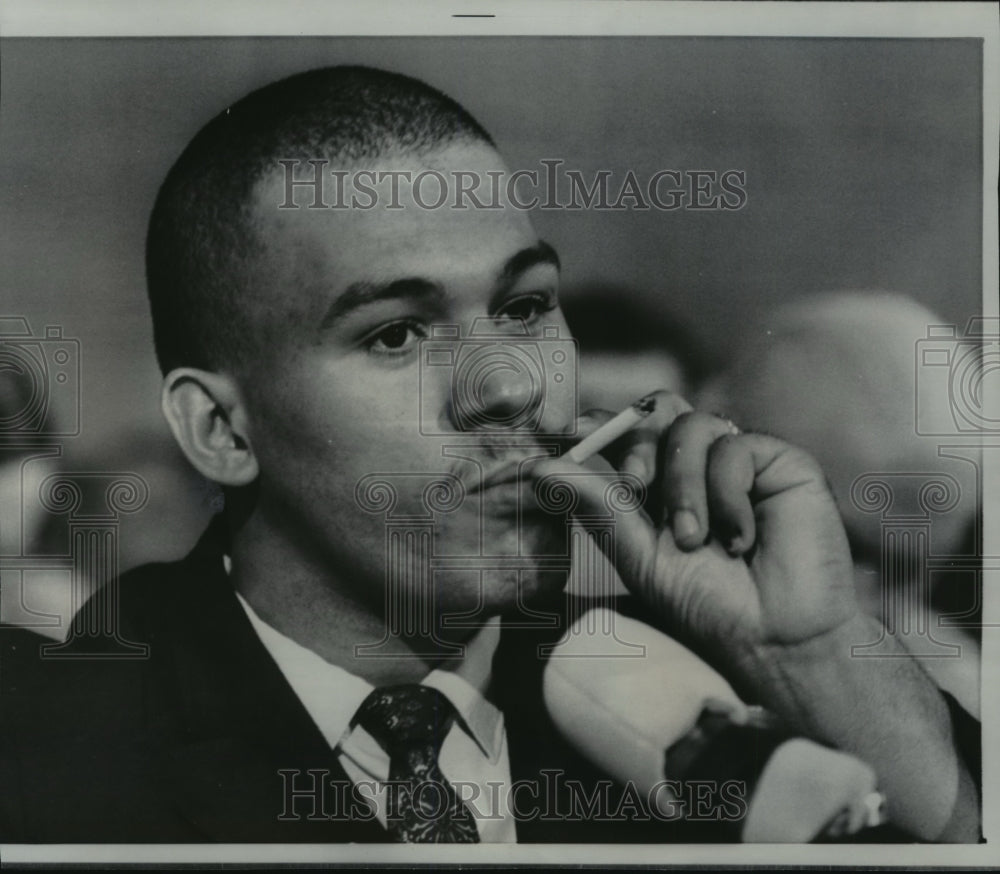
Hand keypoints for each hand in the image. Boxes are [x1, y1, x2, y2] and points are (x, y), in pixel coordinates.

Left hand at [532, 390, 859, 684]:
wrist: (775, 637)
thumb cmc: (707, 604)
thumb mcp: (638, 554)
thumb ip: (596, 506)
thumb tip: (539, 468)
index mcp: (657, 483)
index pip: (624, 433)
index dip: (596, 423)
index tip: (563, 429)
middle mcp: (696, 465)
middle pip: (656, 412)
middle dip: (637, 441)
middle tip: (634, 483)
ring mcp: (738, 459)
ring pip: (691, 426)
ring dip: (684, 485)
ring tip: (694, 539)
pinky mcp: (779, 461)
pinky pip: (735, 447)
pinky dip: (728, 495)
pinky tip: (741, 539)